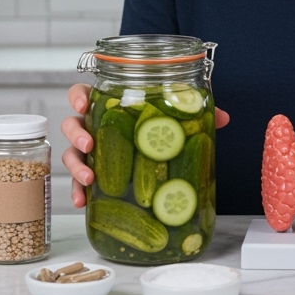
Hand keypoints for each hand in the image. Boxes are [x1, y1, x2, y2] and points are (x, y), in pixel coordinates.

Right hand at [61, 83, 230, 207]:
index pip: (84, 92)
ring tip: (88, 178)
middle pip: (72, 124)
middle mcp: (94, 127)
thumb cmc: (155, 127)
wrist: (153, 153)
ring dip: (75, 165)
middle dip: (76, 133)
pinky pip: (79, 183)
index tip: (83, 102)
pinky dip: (78, 192)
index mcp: (108, 106)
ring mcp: (91, 152)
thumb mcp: (175, 117)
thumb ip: (195, 113)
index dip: (78, 95)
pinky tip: (83, 202)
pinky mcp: (93, 176)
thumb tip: (223, 118)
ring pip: (71, 154)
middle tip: (89, 144)